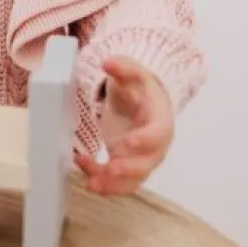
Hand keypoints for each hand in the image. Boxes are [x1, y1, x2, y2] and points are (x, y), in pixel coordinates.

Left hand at [75, 56, 173, 195]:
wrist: (143, 103)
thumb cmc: (140, 89)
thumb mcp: (133, 73)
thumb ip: (123, 67)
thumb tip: (108, 62)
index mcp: (160, 121)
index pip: (158, 134)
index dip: (145, 140)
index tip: (129, 142)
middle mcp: (155, 146)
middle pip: (147, 163)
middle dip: (129, 168)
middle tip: (110, 169)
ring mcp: (142, 160)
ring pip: (132, 179)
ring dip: (113, 184)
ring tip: (91, 183)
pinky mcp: (128, 167)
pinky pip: (119, 183)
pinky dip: (104, 184)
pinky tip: (87, 179)